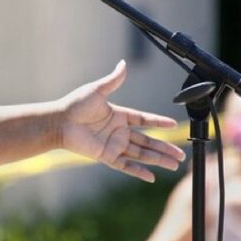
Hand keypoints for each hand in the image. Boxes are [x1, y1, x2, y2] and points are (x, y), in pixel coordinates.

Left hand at [59, 60, 185, 181]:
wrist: (58, 121)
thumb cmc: (74, 105)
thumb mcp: (97, 90)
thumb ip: (113, 80)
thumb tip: (123, 63)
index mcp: (118, 115)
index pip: (144, 119)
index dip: (159, 122)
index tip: (174, 124)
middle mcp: (118, 131)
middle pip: (148, 141)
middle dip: (165, 148)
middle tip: (182, 154)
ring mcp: (113, 144)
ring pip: (141, 154)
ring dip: (158, 159)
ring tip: (175, 164)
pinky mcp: (105, 155)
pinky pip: (125, 165)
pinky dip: (138, 171)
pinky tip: (152, 177)